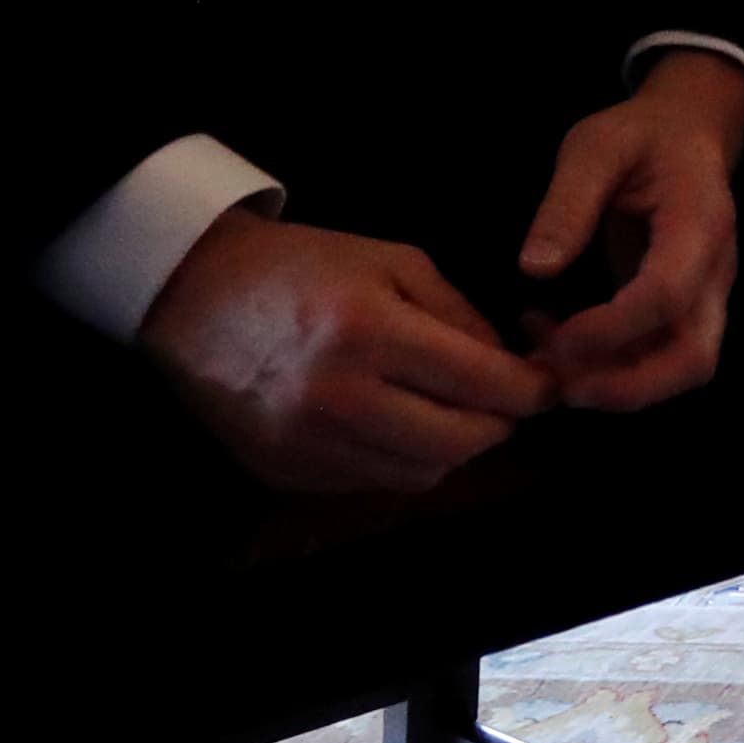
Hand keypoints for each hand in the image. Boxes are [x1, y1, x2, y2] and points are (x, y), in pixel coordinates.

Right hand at [140, 206, 550, 493]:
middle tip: (504, 400)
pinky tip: (397, 422)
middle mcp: (338, 398)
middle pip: (459, 444)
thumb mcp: (395, 261)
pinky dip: (401, 459)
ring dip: (452, 448)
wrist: (195, 295)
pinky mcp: (284, 472)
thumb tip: (509, 365)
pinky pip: (372, 481)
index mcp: (371, 332)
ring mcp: (307, 444)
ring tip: (452, 410)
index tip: (548, 384)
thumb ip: (460, 314)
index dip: (531, 390)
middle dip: (499, 424)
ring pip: (420, 474)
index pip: (482, 385)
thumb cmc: (305, 265)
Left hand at [514, 52, 743, 412]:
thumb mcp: (595, 146)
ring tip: (547, 363)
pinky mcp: (687, 310)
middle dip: (626, 387)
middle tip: (558, 383)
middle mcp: (715, 271)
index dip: (611, 329)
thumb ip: (567, 203)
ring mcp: (707, 295)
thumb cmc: (642, 134)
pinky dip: (613, 371)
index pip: (668, 295)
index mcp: (699, 222)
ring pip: (682, 370)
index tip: (555, 335)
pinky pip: (661, 358)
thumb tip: (535, 268)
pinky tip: (556, 346)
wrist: (690, 132)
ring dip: (617, 386)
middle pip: (694, 358)